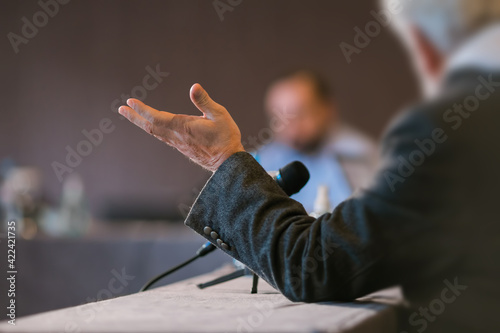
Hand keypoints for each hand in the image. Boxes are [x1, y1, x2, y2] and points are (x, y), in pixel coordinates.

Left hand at [118, 83, 244, 171]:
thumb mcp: (219, 115)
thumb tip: (194, 87)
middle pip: (150, 126)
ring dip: (142, 123)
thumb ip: (205, 101)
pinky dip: (153, 129)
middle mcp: (176, 136)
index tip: (130, 102)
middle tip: (121, 109)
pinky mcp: (182, 147)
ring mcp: (178, 143)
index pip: (156, 117)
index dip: (142, 110)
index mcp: (183, 127)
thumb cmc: (226, 138)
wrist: (228, 163)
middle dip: (135, 117)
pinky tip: (153, 127)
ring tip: (132, 115)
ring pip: (155, 133)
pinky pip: (162, 137)